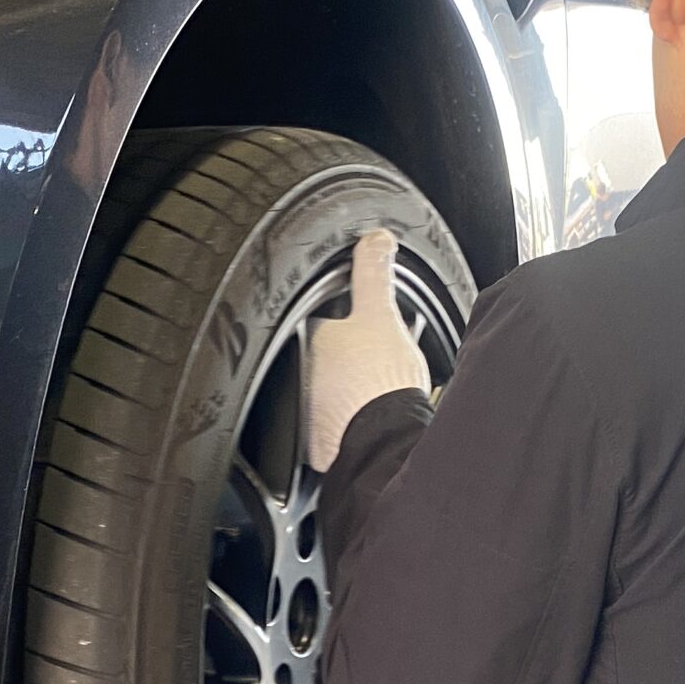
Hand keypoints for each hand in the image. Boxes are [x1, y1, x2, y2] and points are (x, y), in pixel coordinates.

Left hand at [305, 230, 431, 471]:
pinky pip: (330, 425)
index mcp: (310, 339)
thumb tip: (376, 240)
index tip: (366, 332)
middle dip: (346, 357)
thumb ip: (374, 274)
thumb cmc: (383, 383)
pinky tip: (366, 418)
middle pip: (324, 357)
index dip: (349, 324)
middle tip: (376, 363)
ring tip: (375, 392)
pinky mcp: (316, 443)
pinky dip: (344, 421)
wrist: (387, 440)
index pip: (324, 321)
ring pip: (326, 391)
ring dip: (345, 390)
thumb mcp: (382, 314)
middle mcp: (297, 376)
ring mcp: (305, 411)